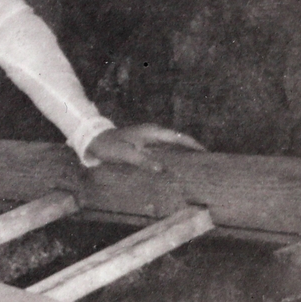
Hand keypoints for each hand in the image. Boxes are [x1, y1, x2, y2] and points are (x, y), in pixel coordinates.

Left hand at [87, 123, 205, 171]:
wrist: (94, 139)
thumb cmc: (109, 146)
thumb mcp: (125, 154)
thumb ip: (143, 161)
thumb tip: (162, 169)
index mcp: (151, 132)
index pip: (178, 137)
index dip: (193, 144)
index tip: (206, 152)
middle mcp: (152, 132)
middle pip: (178, 139)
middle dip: (192, 148)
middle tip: (206, 161)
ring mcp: (148, 137)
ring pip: (171, 144)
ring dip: (183, 152)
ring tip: (195, 164)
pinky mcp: (144, 143)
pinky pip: (163, 148)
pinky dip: (172, 154)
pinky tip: (175, 165)